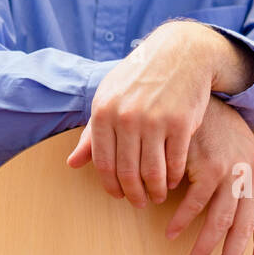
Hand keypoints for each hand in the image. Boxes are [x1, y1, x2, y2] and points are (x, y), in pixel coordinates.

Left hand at [66, 21, 253, 207]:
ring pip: (152, 172)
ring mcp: (155, 120)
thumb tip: (72, 164)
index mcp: (103, 112)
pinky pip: (175, 162)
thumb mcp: (109, 98)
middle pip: (127, 172)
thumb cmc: (139, 79)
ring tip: (157, 196)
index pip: (103, 163)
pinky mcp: (181, 122)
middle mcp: (126, 117)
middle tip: (139, 202)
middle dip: (134, 194)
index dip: (111, 185)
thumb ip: (92, 134)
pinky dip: (173, 177)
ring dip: (155, 191)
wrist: (181, 52)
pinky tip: (173, 181)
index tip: (119, 196)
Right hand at [165, 97, 253, 254]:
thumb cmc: (212, 127)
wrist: (201, 95)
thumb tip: (234, 209)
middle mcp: (252, 174)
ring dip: (206, 247)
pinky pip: (195, 204)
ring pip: (221, 221)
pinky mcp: (210, 166)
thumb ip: (237, 180)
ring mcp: (233, 170)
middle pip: (245, 226)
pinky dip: (182, 222)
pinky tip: (170, 234)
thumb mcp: (234, 153)